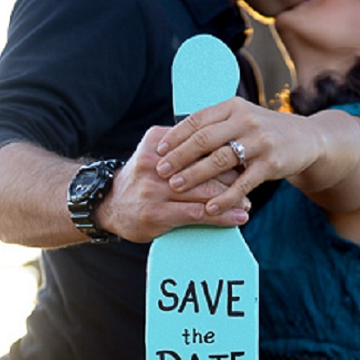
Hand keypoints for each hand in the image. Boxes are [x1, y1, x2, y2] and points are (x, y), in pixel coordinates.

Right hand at [95, 126, 250, 242]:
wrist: (108, 204)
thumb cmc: (141, 179)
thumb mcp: (154, 152)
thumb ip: (180, 145)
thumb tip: (220, 140)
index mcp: (157, 142)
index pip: (200, 144)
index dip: (225, 152)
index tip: (244, 159)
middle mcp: (155, 164)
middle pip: (205, 167)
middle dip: (232, 177)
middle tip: (251, 183)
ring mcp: (154, 190)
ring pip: (204, 192)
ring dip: (231, 199)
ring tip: (248, 204)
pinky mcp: (156, 213)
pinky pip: (197, 214)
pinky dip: (221, 217)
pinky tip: (238, 218)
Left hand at [154, 98, 324, 215]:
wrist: (307, 140)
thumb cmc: (265, 132)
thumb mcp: (241, 119)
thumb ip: (215, 126)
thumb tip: (175, 139)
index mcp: (233, 106)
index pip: (197, 119)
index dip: (176, 135)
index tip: (158, 150)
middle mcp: (245, 120)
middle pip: (204, 139)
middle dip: (180, 156)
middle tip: (161, 170)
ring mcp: (259, 141)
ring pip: (220, 160)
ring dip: (195, 175)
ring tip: (177, 187)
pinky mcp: (271, 163)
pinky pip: (242, 183)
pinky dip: (225, 196)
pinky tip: (210, 208)